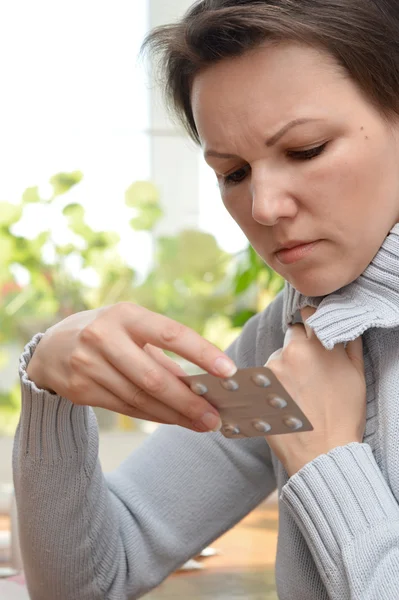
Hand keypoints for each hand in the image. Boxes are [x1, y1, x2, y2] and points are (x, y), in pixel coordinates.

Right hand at [26, 303, 236, 432]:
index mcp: (125, 315)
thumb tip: (202, 382)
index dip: (202, 352)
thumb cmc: (107, 333)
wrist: (51, 348)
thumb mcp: (132, 328)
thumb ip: (163, 353)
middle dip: (189, 401)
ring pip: (141, 399)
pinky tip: (174, 420)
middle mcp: (104, 337)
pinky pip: (126, 408)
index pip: (170, 333)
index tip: (228, 371)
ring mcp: (89, 365)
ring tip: (201, 423)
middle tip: (214, 417)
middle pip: (154, 377)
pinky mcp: (81, 389)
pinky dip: (154, 416)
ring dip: (175, 415)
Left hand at [265, 307, 366, 475]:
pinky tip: (285, 402)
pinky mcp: (259, 386)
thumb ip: (349, 345)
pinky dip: (272, 385)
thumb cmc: (343, 416)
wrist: (323, 452)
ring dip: (284, 368)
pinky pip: (265, 377)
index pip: (308, 315)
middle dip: (297, 347)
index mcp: (319, 345)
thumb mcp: (356, 375)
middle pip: (291, 336)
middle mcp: (294, 351)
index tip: (311, 334)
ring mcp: (274, 368)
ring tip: (298, 395)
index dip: (309, 324)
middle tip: (307, 373)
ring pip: (277, 357)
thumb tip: (342, 326)